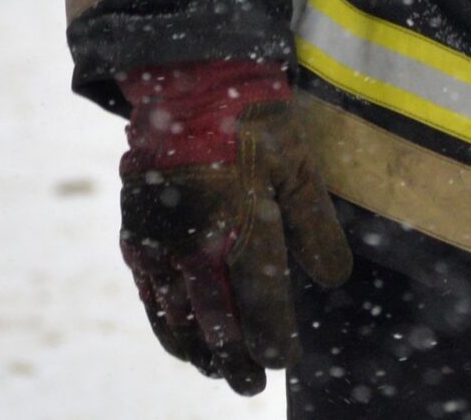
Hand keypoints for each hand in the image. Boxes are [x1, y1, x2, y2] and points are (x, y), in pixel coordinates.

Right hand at [118, 60, 353, 395]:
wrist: (190, 85)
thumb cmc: (255, 124)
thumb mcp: (300, 167)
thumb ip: (316, 228)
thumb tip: (333, 279)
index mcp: (246, 229)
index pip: (262, 310)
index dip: (274, 344)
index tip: (283, 360)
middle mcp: (199, 245)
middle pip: (216, 327)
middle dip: (234, 362)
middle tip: (249, 385)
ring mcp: (162, 243)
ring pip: (177, 319)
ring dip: (197, 351)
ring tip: (216, 371)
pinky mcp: (137, 234)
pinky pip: (150, 295)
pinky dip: (165, 323)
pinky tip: (180, 337)